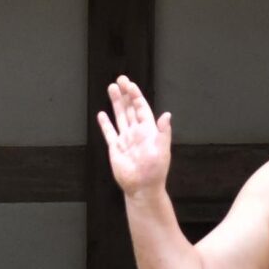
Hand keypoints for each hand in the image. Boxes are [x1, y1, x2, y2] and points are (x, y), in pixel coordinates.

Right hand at [98, 76, 173, 200]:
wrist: (142, 188)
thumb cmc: (155, 171)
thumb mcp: (162, 150)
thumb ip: (163, 132)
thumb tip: (167, 115)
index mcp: (148, 130)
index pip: (141, 108)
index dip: (136, 95)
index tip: (130, 84)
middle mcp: (136, 132)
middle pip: (129, 108)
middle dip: (125, 94)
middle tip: (119, 79)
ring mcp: (125, 139)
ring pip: (120, 116)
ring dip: (116, 103)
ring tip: (111, 89)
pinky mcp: (115, 148)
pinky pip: (109, 133)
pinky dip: (105, 124)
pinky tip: (102, 114)